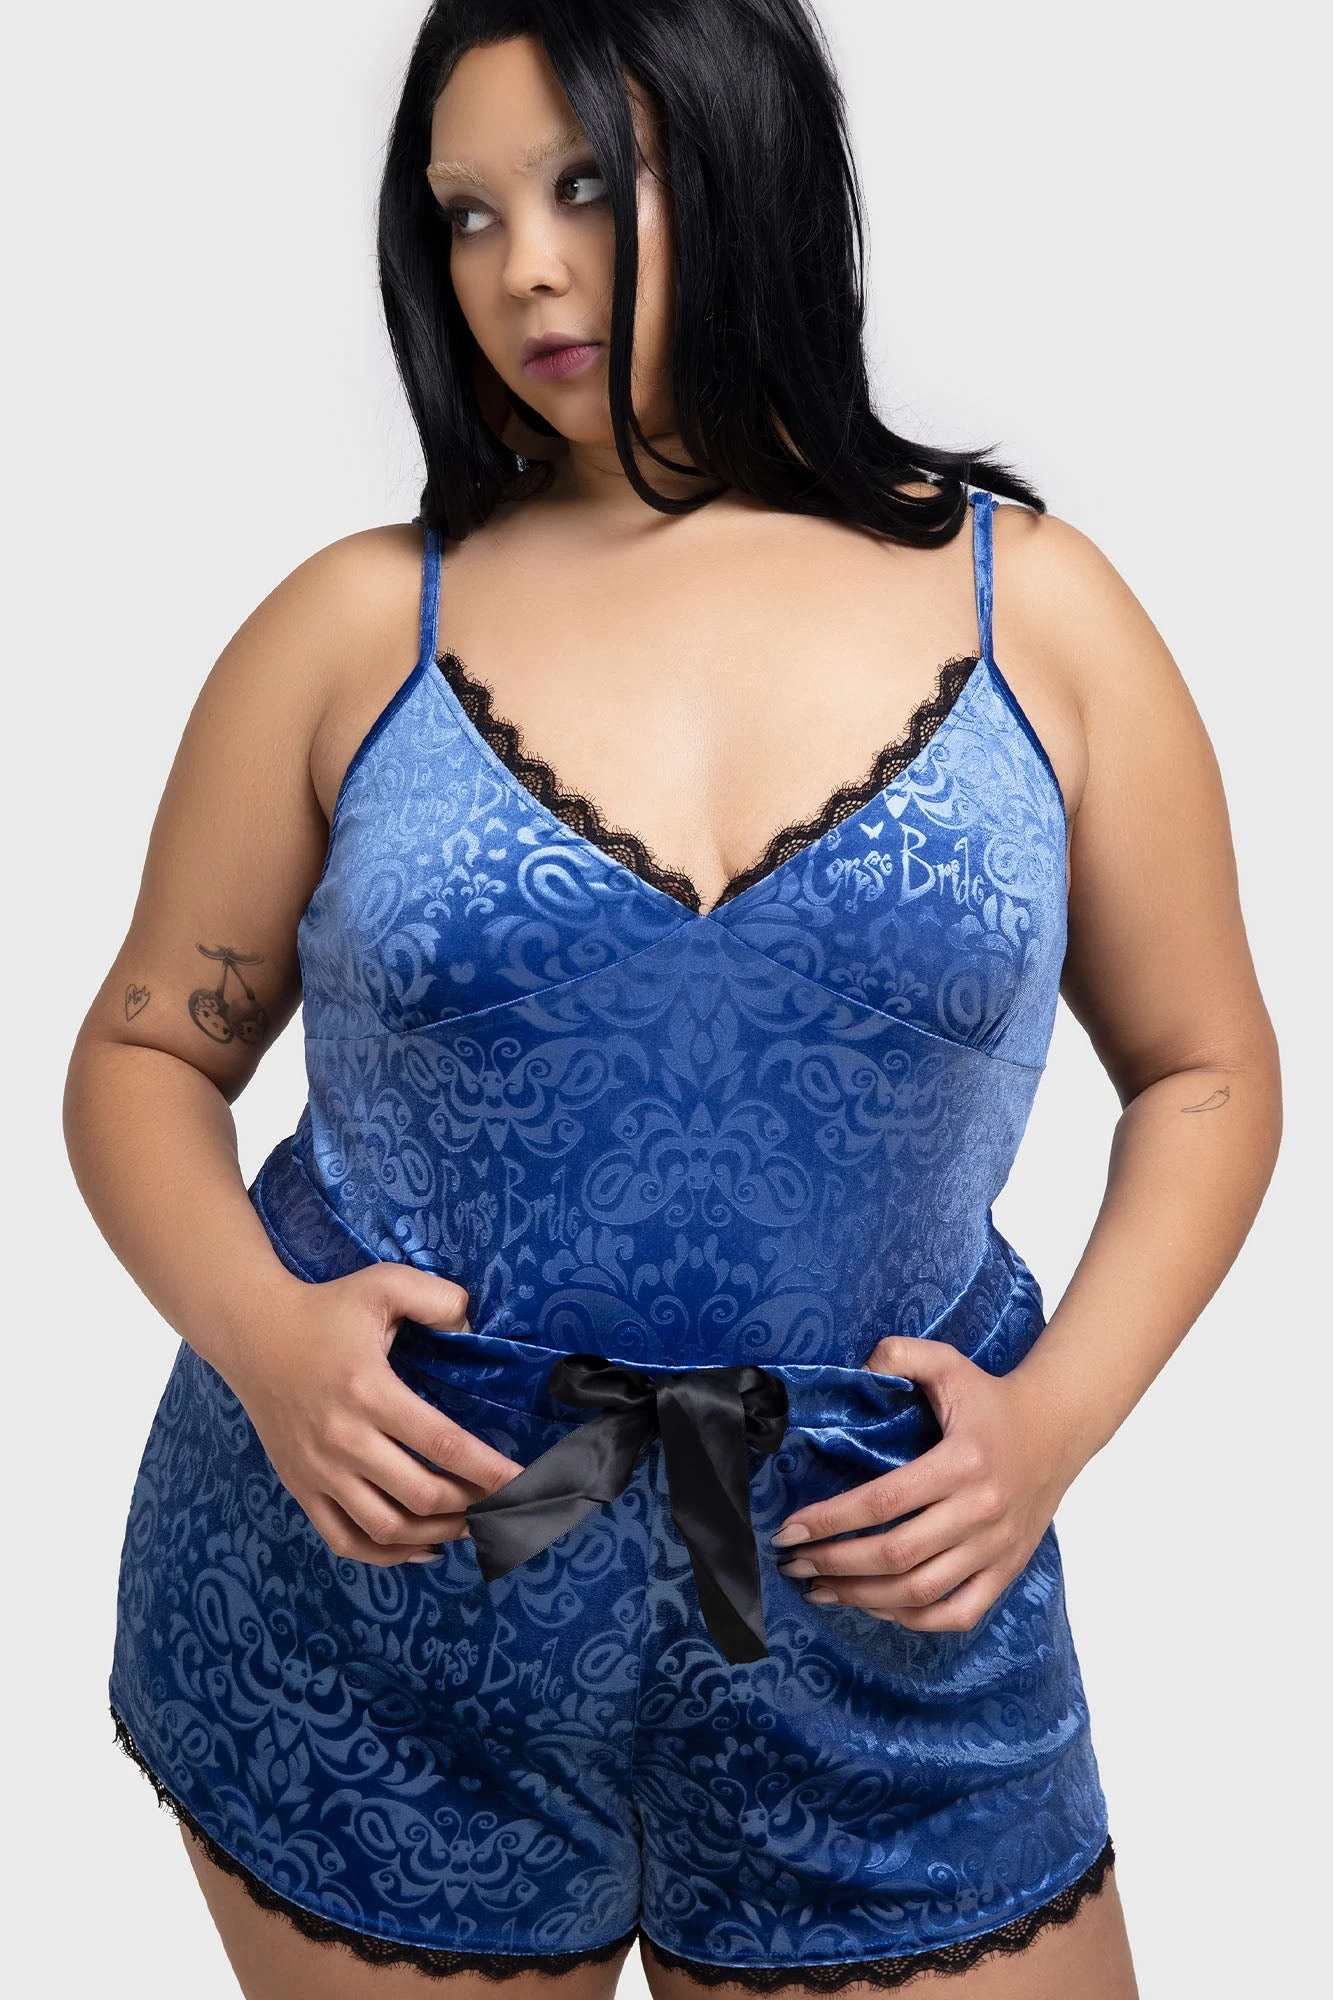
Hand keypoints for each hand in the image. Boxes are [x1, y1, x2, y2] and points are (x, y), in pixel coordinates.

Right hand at [223, 1264, 523, 1566]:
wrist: (252, 1333)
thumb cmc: (324, 1309)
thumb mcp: (382, 1284)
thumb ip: (436, 1297)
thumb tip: (472, 1325)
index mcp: (369, 1392)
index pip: (442, 1444)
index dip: (489, 1469)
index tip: (524, 1481)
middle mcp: (344, 1440)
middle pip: (421, 1494)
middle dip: (473, 1505)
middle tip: (503, 1500)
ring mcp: (319, 1470)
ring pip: (386, 1527)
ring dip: (436, 1534)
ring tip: (472, 1524)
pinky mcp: (301, 1487)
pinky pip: (344, 1539)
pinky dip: (385, 1555)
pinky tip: (420, 1547)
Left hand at [771, 1335, 1085, 1630]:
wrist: (1058, 1427)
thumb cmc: (992, 1399)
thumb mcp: (948, 1363)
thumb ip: (901, 1354)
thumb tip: (857, 1368)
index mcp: (961, 1463)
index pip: (884, 1502)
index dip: (830, 1520)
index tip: (789, 1530)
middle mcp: (981, 1510)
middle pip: (897, 1554)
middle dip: (835, 1563)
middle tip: (794, 1563)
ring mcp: (996, 1547)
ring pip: (921, 1591)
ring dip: (863, 1597)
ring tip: (821, 1589)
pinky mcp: (1007, 1569)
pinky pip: (959, 1613)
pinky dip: (914, 1619)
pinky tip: (877, 1607)